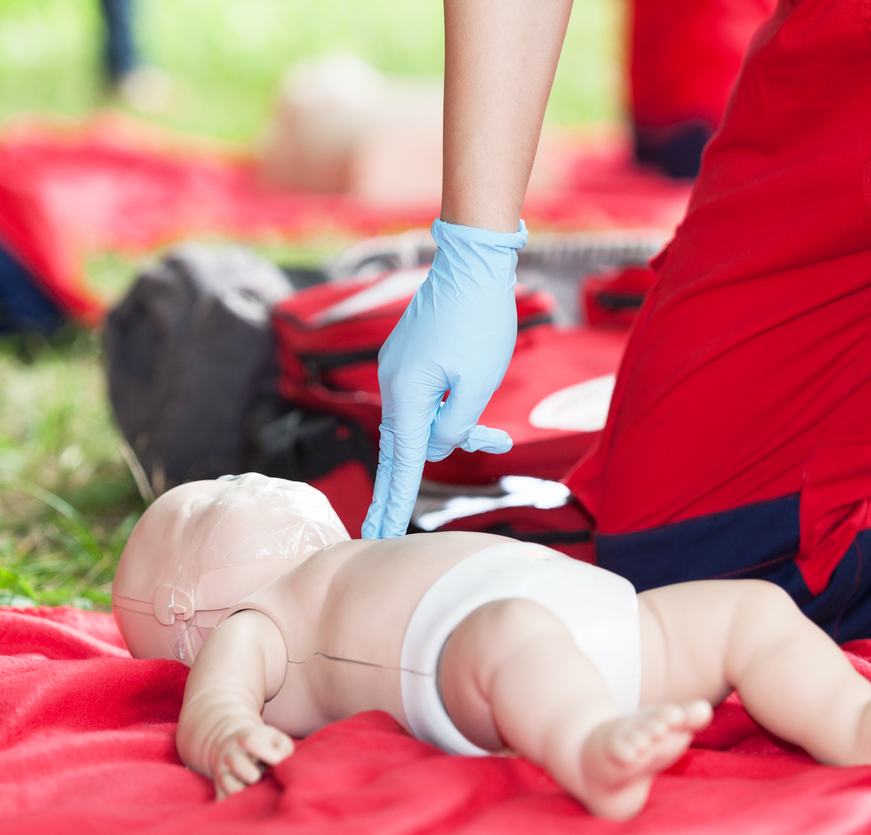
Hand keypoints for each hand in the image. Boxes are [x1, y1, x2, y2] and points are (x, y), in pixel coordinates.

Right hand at [211, 723, 294, 798]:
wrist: (232, 747)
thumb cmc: (263, 745)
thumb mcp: (275, 739)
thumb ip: (284, 748)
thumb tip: (282, 764)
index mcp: (243, 737)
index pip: (249, 741)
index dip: (264, 752)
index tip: (275, 760)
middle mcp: (229, 754)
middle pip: (236, 763)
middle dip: (251, 773)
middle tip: (258, 776)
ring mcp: (222, 772)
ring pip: (229, 786)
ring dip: (244, 792)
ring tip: (254, 791)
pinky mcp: (219, 789)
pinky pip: (223, 800)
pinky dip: (235, 804)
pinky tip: (247, 801)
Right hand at [361, 219, 527, 538]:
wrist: (473, 264)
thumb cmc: (481, 322)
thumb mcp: (478, 385)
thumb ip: (454, 427)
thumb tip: (435, 446)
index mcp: (406, 394)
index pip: (398, 463)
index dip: (391, 503)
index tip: (376, 534)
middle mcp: (392, 383)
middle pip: (404, 445)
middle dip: (414, 477)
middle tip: (390, 524)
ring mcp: (397, 369)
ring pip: (419, 420)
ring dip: (451, 431)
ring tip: (495, 437)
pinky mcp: (407, 358)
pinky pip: (421, 399)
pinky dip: (445, 409)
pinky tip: (476, 403)